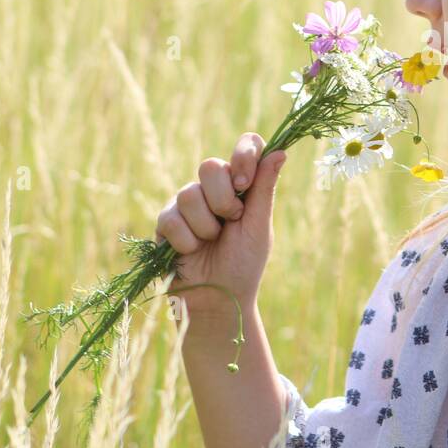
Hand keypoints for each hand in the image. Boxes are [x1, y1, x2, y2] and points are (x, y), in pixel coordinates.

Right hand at [156, 133, 287, 325]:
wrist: (218, 300)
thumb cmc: (244, 265)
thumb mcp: (259, 227)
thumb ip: (264, 189)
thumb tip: (280, 152)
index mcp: (243, 185)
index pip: (246, 146)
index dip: (243, 154)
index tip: (244, 183)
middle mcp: (214, 189)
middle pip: (210, 165)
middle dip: (223, 199)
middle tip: (231, 222)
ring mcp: (188, 204)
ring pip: (189, 193)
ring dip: (205, 226)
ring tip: (211, 243)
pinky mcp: (166, 222)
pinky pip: (171, 218)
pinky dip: (186, 241)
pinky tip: (191, 252)